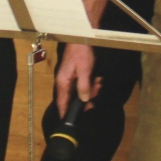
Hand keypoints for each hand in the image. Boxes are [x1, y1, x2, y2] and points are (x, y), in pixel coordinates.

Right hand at [54, 0, 110, 114]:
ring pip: (80, 91)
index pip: (62, 103)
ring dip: (91, 90)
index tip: (70, 124)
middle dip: (85, 100)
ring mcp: (70, 77)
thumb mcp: (85, 70)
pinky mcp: (76, 73)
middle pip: (73, 99)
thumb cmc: (81, 52)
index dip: (66, 114)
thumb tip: (84, 100)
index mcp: (63, 82)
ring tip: (99, 84)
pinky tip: (98, 79)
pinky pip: (83, 84)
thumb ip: (84, 86)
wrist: (82, 37)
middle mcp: (64, 81)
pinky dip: (91, 83)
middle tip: (95, 97)